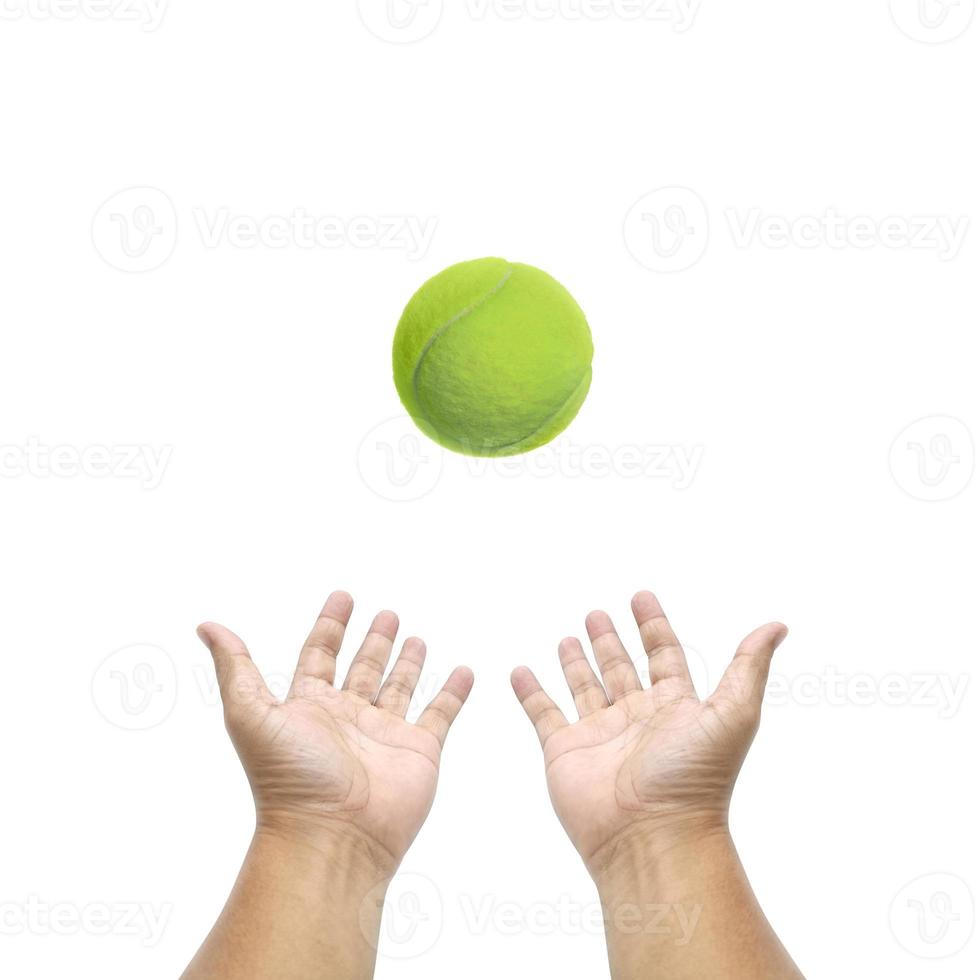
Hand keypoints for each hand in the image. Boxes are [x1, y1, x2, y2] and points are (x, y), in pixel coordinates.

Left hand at [198, 591, 473, 875]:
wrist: (333, 838)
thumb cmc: (289, 780)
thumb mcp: (251, 715)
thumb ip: (235, 668)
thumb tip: (207, 627)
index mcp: (309, 707)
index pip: (320, 655)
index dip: (330, 627)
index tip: (343, 598)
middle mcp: (347, 718)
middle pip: (362, 668)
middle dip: (373, 641)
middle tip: (386, 613)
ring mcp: (385, 735)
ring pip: (400, 688)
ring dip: (408, 662)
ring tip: (416, 637)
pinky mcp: (419, 751)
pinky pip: (440, 714)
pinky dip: (453, 693)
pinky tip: (462, 672)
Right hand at [511, 591, 786, 879]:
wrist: (651, 838)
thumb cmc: (695, 779)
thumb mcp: (733, 715)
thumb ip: (748, 668)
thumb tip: (777, 626)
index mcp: (674, 708)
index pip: (663, 656)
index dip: (653, 627)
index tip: (641, 598)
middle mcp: (636, 719)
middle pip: (621, 669)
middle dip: (609, 641)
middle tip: (597, 613)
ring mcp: (598, 735)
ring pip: (584, 688)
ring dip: (576, 662)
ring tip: (568, 637)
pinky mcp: (564, 751)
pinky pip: (542, 713)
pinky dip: (530, 692)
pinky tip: (520, 672)